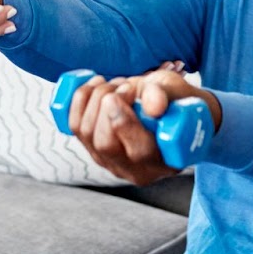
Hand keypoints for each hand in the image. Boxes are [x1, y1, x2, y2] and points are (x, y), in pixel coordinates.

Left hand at [66, 68, 219, 185]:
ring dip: (95, 100)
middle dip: (106, 106)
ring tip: (114, 84)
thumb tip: (153, 105)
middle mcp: (135, 169)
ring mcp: (111, 162)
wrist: (168, 110)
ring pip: (86, 133)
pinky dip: (79, 101)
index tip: (120, 94)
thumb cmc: (177, 103)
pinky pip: (74, 126)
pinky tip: (94, 86)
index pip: (139, 152)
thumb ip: (164, 96)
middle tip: (124, 85)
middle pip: (106, 144)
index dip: (124, 123)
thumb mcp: (177, 94)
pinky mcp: (94, 149)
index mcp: (164, 161)